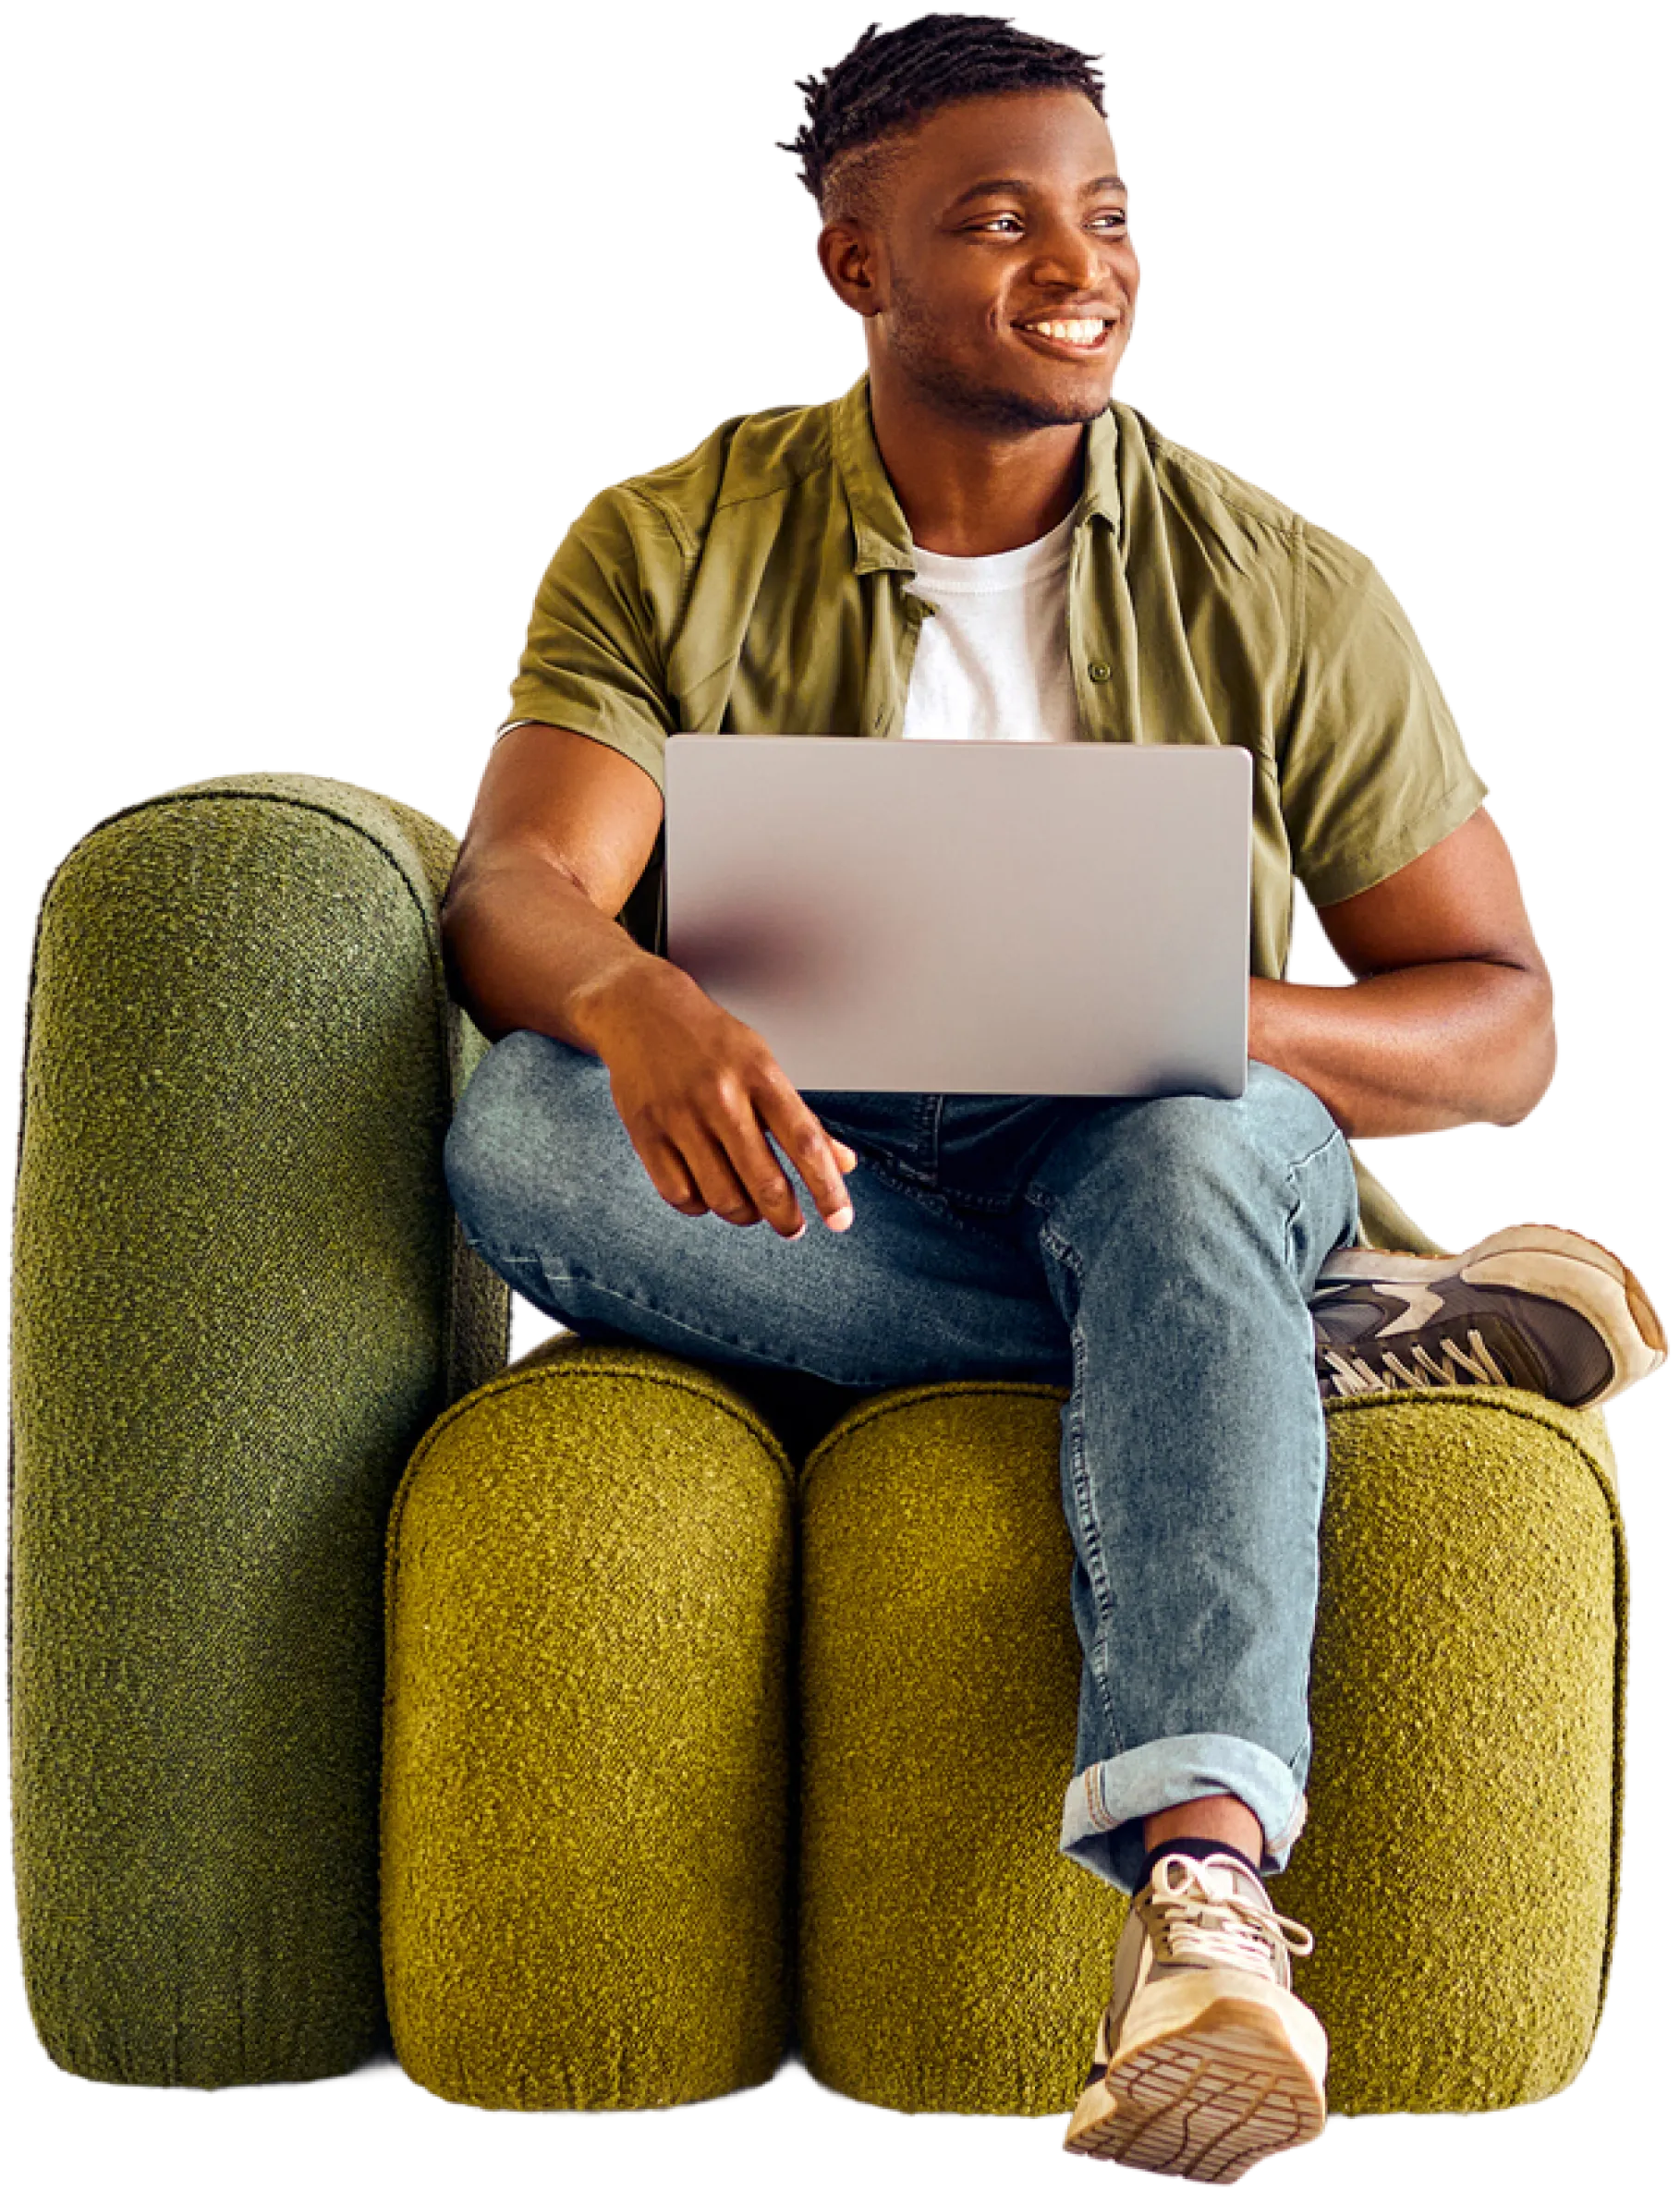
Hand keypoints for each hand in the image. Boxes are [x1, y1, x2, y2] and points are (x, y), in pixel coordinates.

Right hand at [586, 964, 857, 1239]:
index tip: (840, 1220)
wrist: (641, 1010)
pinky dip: (700, 1206)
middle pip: (764, 1181)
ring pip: (722, 1197)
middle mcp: (721, 1096)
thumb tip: (844, 1165)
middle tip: (792, 1227)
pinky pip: (679, 1195)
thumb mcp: (765, 1065)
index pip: (805, 1141)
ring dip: (744, 1214)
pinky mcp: (645, 1132)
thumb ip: (802, 1119)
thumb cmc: (712, 1042)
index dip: (827, 1187)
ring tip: (750, 1208)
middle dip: (786, 1217)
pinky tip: (709, 1193)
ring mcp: (679, 1116)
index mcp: (759, 1074)